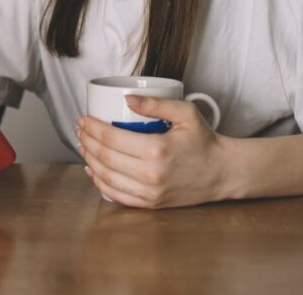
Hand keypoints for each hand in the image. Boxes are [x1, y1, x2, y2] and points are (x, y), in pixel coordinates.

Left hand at [76, 95, 230, 208]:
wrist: (223, 173)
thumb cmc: (205, 141)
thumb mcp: (185, 113)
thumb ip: (155, 104)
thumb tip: (125, 99)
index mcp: (156, 150)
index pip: (111, 138)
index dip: (92, 128)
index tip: (83, 119)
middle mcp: (150, 175)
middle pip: (104, 157)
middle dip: (86, 141)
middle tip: (80, 129)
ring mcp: (149, 193)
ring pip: (106, 177)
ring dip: (89, 160)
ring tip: (83, 146)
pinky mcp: (151, 204)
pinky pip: (116, 195)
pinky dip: (100, 182)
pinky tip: (93, 170)